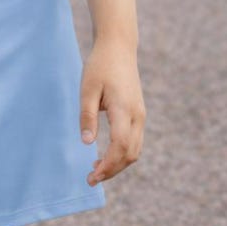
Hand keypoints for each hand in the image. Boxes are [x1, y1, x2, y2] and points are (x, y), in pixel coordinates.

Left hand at [80, 37, 144, 185]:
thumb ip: (87, 116)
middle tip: (91, 178)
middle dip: (112, 170)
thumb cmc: (100, 65)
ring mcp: (140, 114)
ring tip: (96, 169)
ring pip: (134, 150)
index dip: (107, 165)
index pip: (119, 146)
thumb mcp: (87, 88)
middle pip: (129, 154)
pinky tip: (106, 154)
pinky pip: (134, 141)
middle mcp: (137, 115)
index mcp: (123, 109)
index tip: (92, 176)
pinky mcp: (138, 113)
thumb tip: (86, 143)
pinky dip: (123, 153)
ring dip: (118, 163)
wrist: (118, 47)